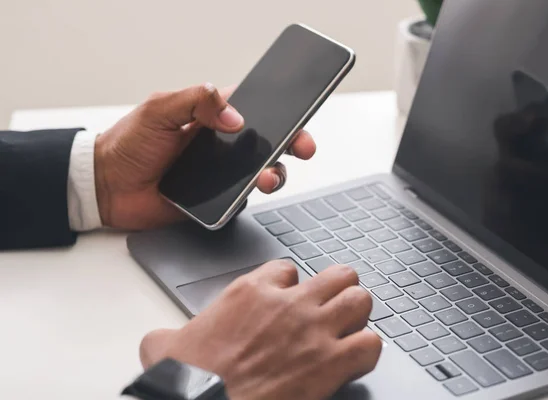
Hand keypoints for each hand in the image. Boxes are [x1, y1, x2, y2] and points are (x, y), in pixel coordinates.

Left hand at [94, 84, 315, 228]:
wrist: (108, 186)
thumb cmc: (129, 143)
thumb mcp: (159, 109)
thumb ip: (196, 100)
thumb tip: (235, 116)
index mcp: (211, 116)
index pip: (255, 110)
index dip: (280, 112)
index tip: (296, 117)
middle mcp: (221, 144)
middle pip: (268, 142)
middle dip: (291, 144)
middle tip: (302, 147)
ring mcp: (220, 173)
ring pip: (261, 172)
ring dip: (273, 173)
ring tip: (266, 177)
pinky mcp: (215, 199)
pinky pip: (241, 199)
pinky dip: (249, 198)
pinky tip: (246, 194)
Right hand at [139, 261, 381, 399]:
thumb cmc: (189, 379)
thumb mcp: (164, 346)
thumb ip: (167, 334)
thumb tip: (159, 341)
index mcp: (251, 292)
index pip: (287, 268)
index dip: (290, 285)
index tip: (286, 301)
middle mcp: (288, 304)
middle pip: (338, 275)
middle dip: (338, 289)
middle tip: (331, 306)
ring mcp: (313, 331)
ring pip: (359, 300)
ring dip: (357, 314)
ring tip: (348, 328)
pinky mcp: (329, 363)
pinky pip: (369, 345)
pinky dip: (366, 351)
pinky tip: (353, 360)